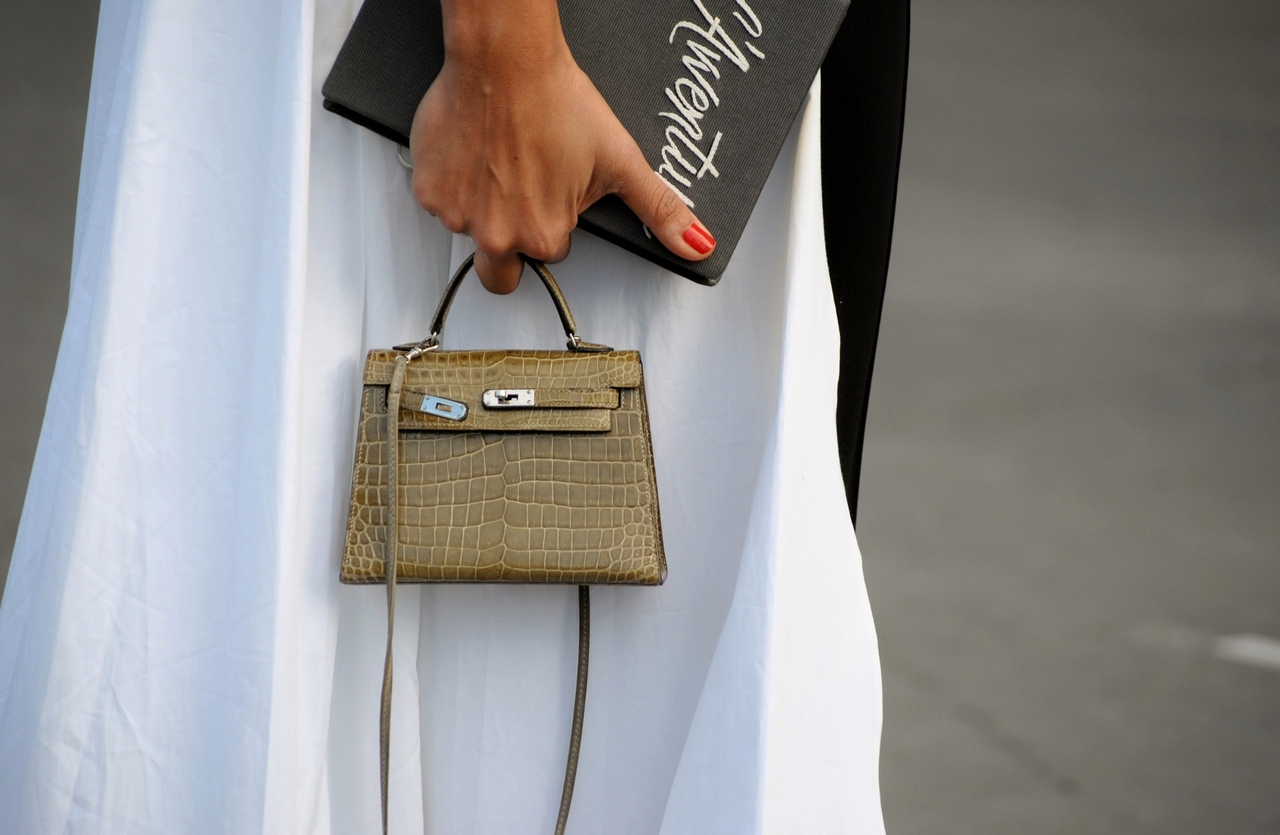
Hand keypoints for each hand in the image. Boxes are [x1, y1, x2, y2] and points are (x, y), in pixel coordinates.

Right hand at [408, 0, 715, 292]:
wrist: (505, 57)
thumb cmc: (558, 102)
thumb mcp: (621, 160)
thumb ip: (659, 210)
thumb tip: (696, 244)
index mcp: (543, 234)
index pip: (551, 253)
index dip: (556, 222)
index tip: (556, 191)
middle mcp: (496, 233)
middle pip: (500, 272)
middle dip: (511, 246)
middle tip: (522, 197)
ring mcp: (456, 213)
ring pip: (471, 230)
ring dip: (484, 206)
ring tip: (502, 160)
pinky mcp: (428, 189)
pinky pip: (440, 202)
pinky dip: (455, 182)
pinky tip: (475, 153)